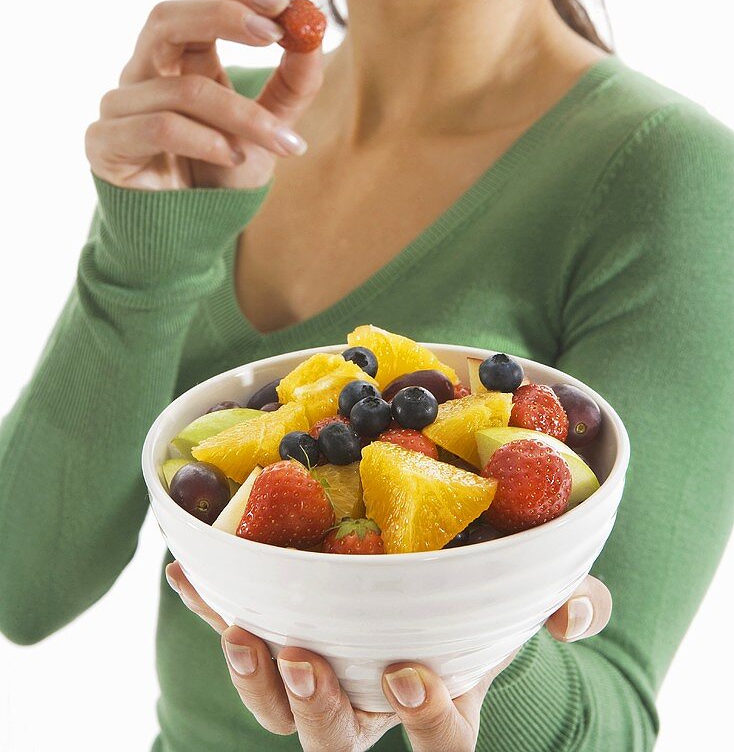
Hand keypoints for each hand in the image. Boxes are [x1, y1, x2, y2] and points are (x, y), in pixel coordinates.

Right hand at [84, 0, 323, 190]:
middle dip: (223, 17)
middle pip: (166, 18)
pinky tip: (232, 157)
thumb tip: (314, 35)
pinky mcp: (105, 143)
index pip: (196, 2)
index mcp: (179, 59)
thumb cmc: (223, 175)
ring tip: (277, 142)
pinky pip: (160, 127)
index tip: (283, 4)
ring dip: (241, 113)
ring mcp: (120, 106)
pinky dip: (206, 139)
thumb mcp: (269, 128)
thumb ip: (292, 85)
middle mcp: (143, 74)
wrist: (191, 235)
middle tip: (273, 33)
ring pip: (183, 88)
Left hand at [165, 561, 610, 751]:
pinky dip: (213, 605)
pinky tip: (187, 571)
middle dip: (314, 710)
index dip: (424, 720)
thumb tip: (573, 614)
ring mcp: (323, 674)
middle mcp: (371, 704)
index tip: (409, 667)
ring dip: (251, 671)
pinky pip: (242, 629)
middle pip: (334, 745)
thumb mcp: (532, 594)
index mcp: (439, 704)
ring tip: (243, 626)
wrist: (436, 571)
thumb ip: (570, 603)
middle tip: (301, 655)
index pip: (439, 747)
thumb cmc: (489, 595)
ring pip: (278, 710)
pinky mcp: (283, 631)